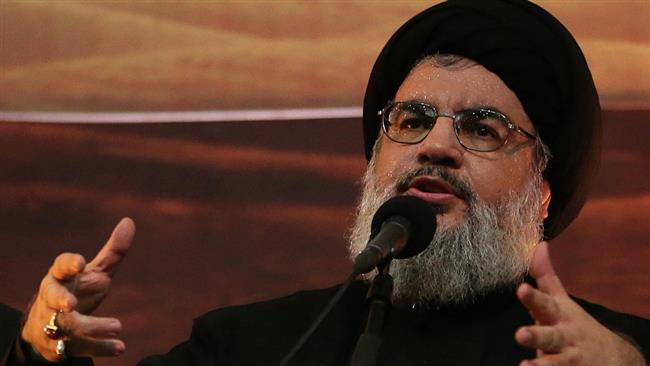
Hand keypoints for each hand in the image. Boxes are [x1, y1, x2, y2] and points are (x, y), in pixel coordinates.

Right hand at [21, 218, 135, 361]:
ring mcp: (56, 323)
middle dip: (60, 300)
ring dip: (92, 327)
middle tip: (71, 305)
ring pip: (68, 326)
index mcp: (61, 277)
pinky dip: (101, 348)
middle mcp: (54, 299)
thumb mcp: (95, 271)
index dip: (68, 264)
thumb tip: (129, 221)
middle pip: (52, 298)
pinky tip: (120, 347)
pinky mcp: (65, 345)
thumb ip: (113, 251)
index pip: (60, 267)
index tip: (80, 263)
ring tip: (117, 326)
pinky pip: (81, 348)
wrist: (51, 328)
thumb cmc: (78, 290)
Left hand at [515, 241, 645, 365]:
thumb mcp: (561, 301)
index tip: (521, 289)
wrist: (612, 359)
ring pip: (555, 363)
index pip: (545, 303)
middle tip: (520, 334)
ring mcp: (567, 359)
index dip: (533, 297)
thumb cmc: (576, 325)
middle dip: (536, 335)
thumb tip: (538, 246)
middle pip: (550, 336)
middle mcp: (564, 337)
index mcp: (559, 316)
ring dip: (541, 365)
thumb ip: (545, 277)